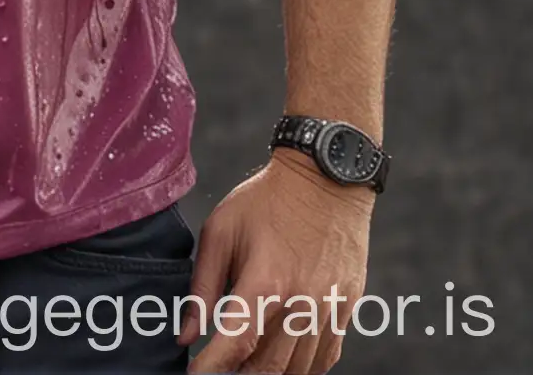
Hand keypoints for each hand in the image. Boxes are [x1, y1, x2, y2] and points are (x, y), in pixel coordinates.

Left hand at [181, 151, 373, 372]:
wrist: (325, 178)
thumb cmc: (266, 201)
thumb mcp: (221, 230)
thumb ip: (202, 287)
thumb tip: (186, 334)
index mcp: (265, 281)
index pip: (235, 344)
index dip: (211, 368)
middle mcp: (301, 303)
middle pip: (268, 369)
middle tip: (221, 368)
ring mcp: (329, 309)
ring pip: (298, 371)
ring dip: (270, 373)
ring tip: (247, 364)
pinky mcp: (346, 309)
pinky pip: (326, 358)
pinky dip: (302, 366)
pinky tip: (282, 355)